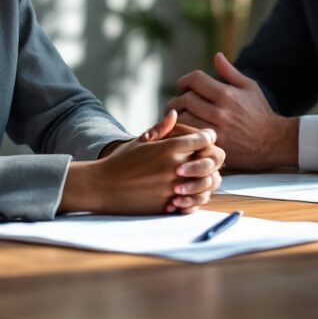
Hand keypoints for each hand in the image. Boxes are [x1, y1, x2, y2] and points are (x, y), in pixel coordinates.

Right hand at [62, 111, 224, 214]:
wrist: (103, 186)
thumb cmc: (120, 161)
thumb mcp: (140, 141)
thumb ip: (161, 128)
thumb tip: (175, 113)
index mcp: (170, 148)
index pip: (206, 138)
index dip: (207, 137)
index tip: (203, 140)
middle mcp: (176, 166)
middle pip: (214, 159)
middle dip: (212, 158)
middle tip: (207, 158)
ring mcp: (175, 187)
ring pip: (210, 182)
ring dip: (207, 179)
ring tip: (200, 177)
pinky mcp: (171, 205)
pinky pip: (196, 202)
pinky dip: (196, 198)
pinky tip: (189, 193)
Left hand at [167, 53, 298, 170]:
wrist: (274, 142)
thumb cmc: (261, 113)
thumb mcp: (250, 88)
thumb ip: (230, 72)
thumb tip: (217, 55)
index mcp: (227, 94)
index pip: (196, 80)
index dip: (184, 81)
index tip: (182, 86)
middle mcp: (221, 111)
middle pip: (186, 99)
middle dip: (178, 99)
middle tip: (177, 103)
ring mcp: (217, 130)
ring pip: (184, 119)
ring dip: (177, 117)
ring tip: (177, 117)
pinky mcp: (216, 146)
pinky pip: (191, 137)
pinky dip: (183, 133)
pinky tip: (183, 131)